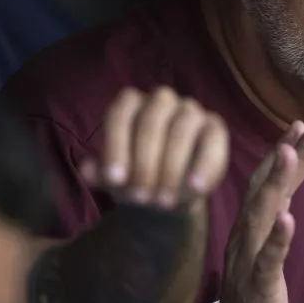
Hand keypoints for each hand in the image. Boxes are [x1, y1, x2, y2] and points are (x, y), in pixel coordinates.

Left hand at [80, 86, 229, 209]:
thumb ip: (101, 173)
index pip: (120, 114)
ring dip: (172, 168)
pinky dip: (205, 164)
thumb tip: (88, 170)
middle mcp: (161, 100)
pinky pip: (213, 140)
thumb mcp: (114, 179)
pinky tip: (196, 188)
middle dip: (144, 163)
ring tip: (164, 201)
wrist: (166, 195)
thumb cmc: (135, 178)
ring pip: (182, 129)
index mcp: (130, 104)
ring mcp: (190, 111)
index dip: (116, 145)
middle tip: (140, 198)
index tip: (114, 180)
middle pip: (151, 121)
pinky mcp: (215, 128)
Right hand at [200, 121, 303, 302]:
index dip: (284, 153)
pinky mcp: (257, 290)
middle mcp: (245, 239)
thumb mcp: (263, 257)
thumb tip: (284, 195)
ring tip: (289, 152)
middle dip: (287, 156)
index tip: (300, 123)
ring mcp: (249, 263)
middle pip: (265, 188)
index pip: (267, 183)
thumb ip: (271, 225)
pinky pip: (267, 262)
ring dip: (277, 183)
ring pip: (262, 215)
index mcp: (249, 231)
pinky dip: (278, 239)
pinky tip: (289, 219)